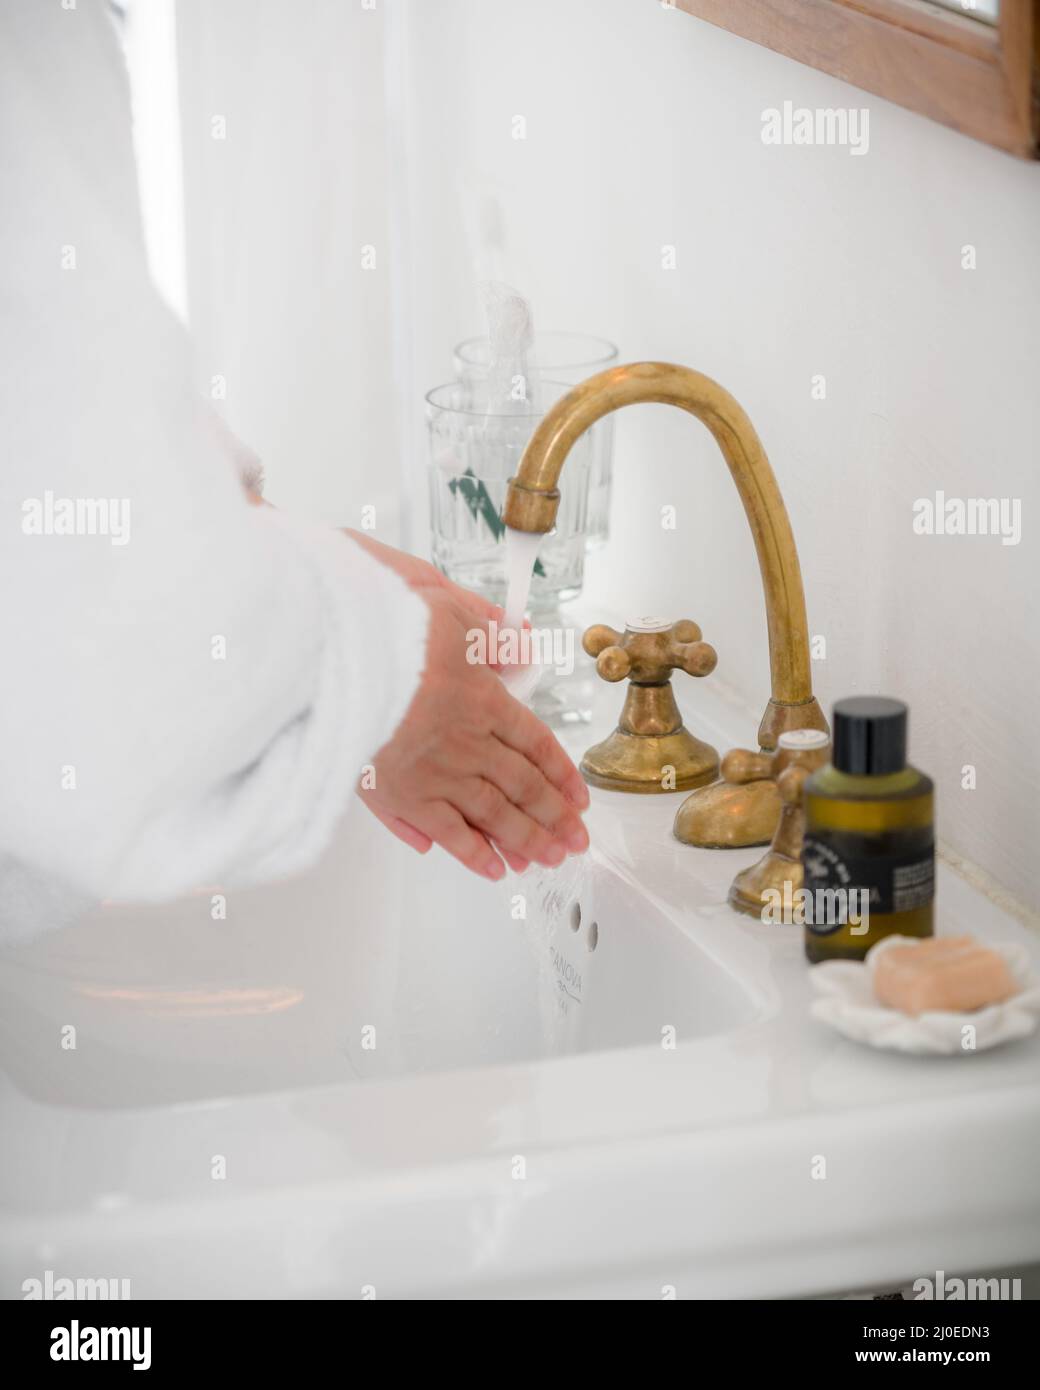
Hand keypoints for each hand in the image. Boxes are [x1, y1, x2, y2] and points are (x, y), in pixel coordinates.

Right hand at [350, 533, 589, 878]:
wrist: (341, 658)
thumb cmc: (389, 629)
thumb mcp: (453, 612)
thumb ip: (493, 635)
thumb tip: (526, 643)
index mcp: (486, 700)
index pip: (536, 744)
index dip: (561, 774)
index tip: (578, 797)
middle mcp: (470, 742)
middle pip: (524, 786)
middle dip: (554, 817)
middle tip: (575, 840)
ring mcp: (438, 772)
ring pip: (495, 814)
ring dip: (527, 840)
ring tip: (549, 859)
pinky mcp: (404, 793)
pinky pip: (448, 831)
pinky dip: (473, 853)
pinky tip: (494, 869)